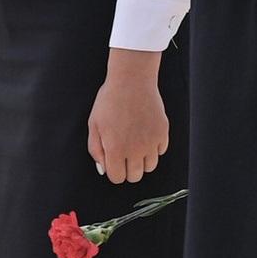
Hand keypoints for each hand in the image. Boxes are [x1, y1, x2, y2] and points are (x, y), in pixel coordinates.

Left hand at [87, 47, 167, 183]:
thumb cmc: (110, 100)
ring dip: (142, 160)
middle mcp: (135, 149)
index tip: (113, 160)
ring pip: (150, 167)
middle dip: (127, 168)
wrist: (131, 80)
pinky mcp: (162, 132)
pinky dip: (154, 147)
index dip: (113, 170)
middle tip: (124, 152)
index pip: (117, 178)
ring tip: (135, 144)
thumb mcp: (94, 125)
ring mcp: (151, 141)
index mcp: (115, 149)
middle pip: (135, 176)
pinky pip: (161, 151)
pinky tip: (145, 133)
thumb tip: (104, 169)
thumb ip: (96, 150)